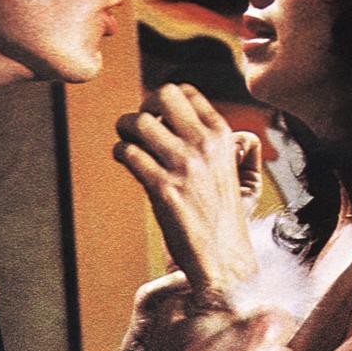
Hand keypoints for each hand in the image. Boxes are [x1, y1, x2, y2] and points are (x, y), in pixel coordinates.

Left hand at [114, 84, 259, 301]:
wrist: (223, 259)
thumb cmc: (222, 216)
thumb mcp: (231, 169)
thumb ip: (216, 141)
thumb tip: (187, 119)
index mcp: (222, 136)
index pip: (187, 91)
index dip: (166, 99)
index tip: (159, 116)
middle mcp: (204, 145)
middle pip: (163, 95)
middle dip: (144, 104)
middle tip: (140, 124)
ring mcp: (183, 165)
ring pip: (139, 122)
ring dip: (125, 127)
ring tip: (127, 140)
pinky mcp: (162, 188)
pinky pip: (128, 152)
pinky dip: (120, 152)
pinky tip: (125, 159)